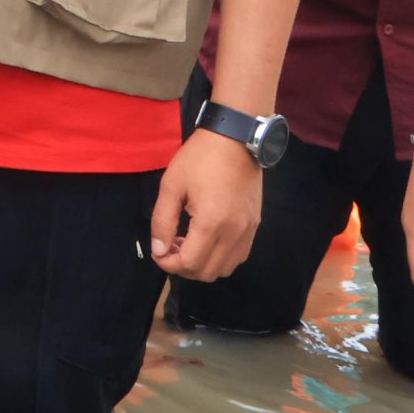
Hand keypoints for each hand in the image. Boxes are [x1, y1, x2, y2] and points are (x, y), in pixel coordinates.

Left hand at [149, 128, 262, 279]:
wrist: (236, 140)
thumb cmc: (199, 158)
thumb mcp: (171, 185)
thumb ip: (163, 221)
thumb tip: (159, 250)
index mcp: (212, 223)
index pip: (190, 263)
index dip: (169, 264)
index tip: (158, 251)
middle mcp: (235, 233)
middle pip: (208, 272)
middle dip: (184, 266)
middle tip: (170, 245)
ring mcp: (248, 231)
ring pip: (225, 269)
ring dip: (203, 264)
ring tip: (187, 241)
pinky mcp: (255, 226)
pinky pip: (238, 256)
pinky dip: (220, 257)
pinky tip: (206, 238)